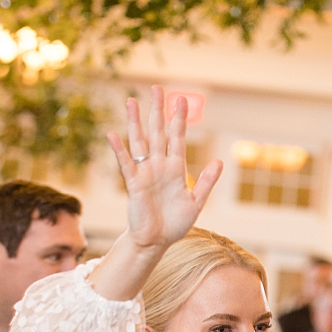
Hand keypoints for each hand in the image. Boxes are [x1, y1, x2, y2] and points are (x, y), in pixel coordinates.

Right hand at [107, 86, 223, 254]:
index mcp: (175, 168)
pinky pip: (126, 164)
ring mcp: (145, 173)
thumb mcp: (196, 203)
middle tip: (156, 88)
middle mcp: (159, 166)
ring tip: (131, 101)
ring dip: (134, 122)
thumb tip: (218, 161)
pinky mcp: (134, 185)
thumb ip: (206, 182)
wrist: (156, 242)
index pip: (177, 137)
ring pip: (140, 142)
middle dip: (157, 110)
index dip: (179, 119)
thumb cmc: (175, 224)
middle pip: (157, 132)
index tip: (181, 99)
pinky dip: (119, 150)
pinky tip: (113, 135)